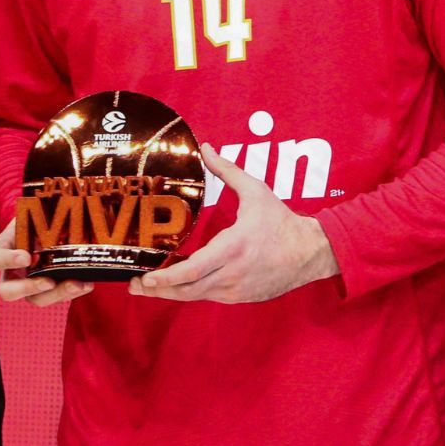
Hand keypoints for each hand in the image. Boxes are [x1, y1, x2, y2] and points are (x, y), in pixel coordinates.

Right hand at [0, 219, 92, 306]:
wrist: (42, 225)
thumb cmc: (34, 218)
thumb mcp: (32, 213)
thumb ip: (38, 213)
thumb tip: (62, 208)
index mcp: (4, 251)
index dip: (9, 261)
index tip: (26, 257)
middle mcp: (12, 272)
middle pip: (9, 291)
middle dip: (30, 288)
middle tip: (48, 281)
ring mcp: (30, 284)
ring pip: (36, 299)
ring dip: (58, 294)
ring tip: (77, 284)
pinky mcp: (48, 290)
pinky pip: (57, 297)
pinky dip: (72, 292)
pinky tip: (86, 284)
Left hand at [130, 144, 338, 303]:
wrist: (310, 252)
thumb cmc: (281, 222)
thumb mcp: (255, 191)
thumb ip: (227, 171)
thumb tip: (206, 148)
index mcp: (232, 248)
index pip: (192, 271)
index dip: (166, 278)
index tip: (146, 279)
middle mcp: (231, 274)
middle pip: (187, 290)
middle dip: (158, 291)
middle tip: (133, 285)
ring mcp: (236, 289)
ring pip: (197, 296)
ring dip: (172, 293)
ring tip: (149, 287)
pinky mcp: (241, 297)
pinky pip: (211, 296)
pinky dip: (192, 291)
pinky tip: (178, 285)